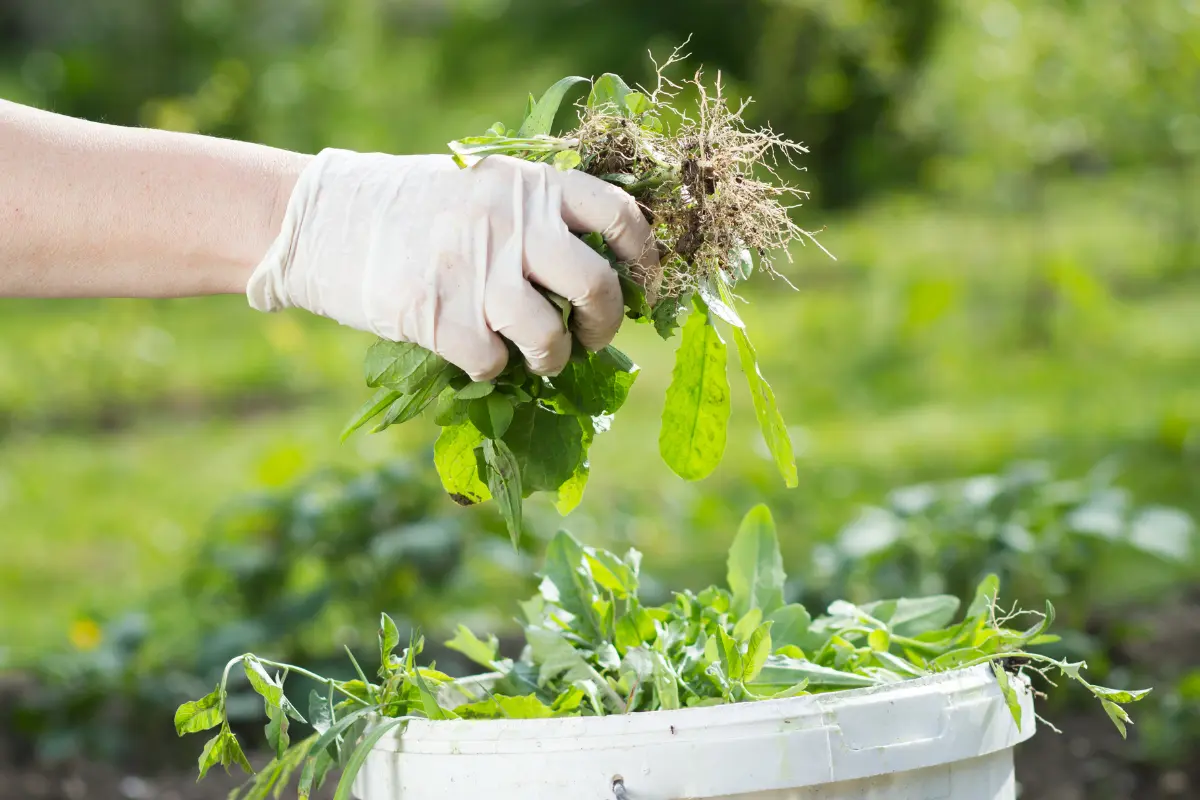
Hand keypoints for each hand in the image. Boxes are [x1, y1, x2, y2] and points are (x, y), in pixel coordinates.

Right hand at [247, 149, 657, 379]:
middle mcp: (511, 224)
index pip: (618, 214)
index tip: (645, 283)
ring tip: (538, 357)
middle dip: (605, 322)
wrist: (324, 219)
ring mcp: (475, 271)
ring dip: (552, 359)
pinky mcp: (438, 316)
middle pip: (597, 285)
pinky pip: (493, 363)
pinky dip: (492, 369)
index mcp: (529, 185)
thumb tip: (603, 268)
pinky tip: (476, 353)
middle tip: (591, 334)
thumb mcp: (482, 184)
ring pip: (549, 338)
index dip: (645, 255)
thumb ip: (535, 214)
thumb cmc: (413, 208)